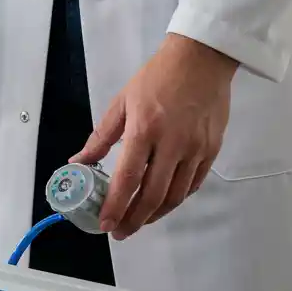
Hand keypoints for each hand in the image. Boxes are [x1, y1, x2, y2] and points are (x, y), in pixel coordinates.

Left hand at [72, 34, 237, 238]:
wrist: (202, 59)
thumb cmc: (157, 78)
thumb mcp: (121, 103)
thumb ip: (100, 138)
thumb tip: (79, 162)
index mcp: (145, 131)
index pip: (128, 178)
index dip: (116, 206)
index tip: (105, 224)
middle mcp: (173, 144)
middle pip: (153, 195)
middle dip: (134, 219)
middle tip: (119, 232)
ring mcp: (196, 149)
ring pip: (176, 195)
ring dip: (155, 215)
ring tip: (138, 221)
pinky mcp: (212, 149)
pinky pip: (194, 184)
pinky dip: (176, 198)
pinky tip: (162, 203)